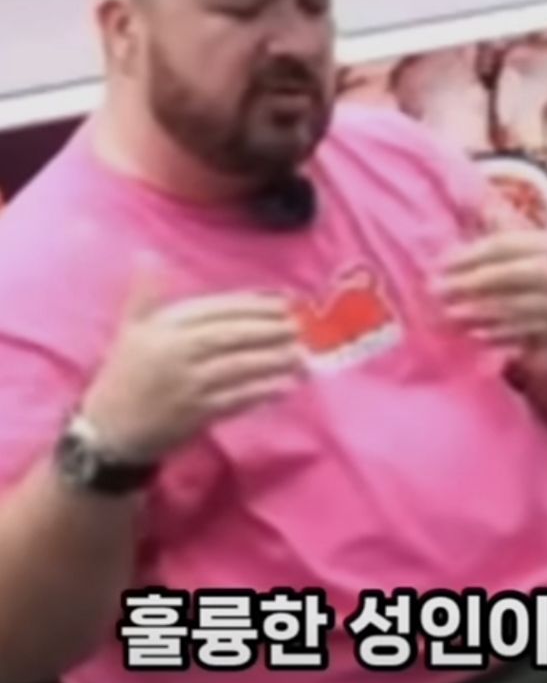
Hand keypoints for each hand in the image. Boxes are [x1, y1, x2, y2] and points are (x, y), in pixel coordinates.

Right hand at [81, 261, 303, 462]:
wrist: (108, 429)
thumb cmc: (125, 374)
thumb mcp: (131, 329)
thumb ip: (146, 293)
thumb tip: (147, 253)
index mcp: (164, 327)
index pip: (216, 310)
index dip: (252, 305)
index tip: (285, 302)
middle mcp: (175, 352)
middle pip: (231, 335)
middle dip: (269, 329)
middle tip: (300, 326)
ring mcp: (186, 384)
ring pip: (238, 367)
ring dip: (273, 360)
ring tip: (302, 355)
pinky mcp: (194, 413)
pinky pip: (235, 399)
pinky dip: (262, 392)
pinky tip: (285, 386)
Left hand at [433, 231, 546, 348]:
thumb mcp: (533, 249)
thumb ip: (505, 229)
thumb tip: (480, 202)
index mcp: (545, 247)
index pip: (508, 245)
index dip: (473, 253)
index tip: (440, 263)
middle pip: (516, 274)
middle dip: (475, 281)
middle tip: (436, 290)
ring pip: (522, 305)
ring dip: (485, 310)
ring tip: (451, 313)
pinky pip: (532, 333)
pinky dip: (504, 335)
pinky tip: (477, 337)